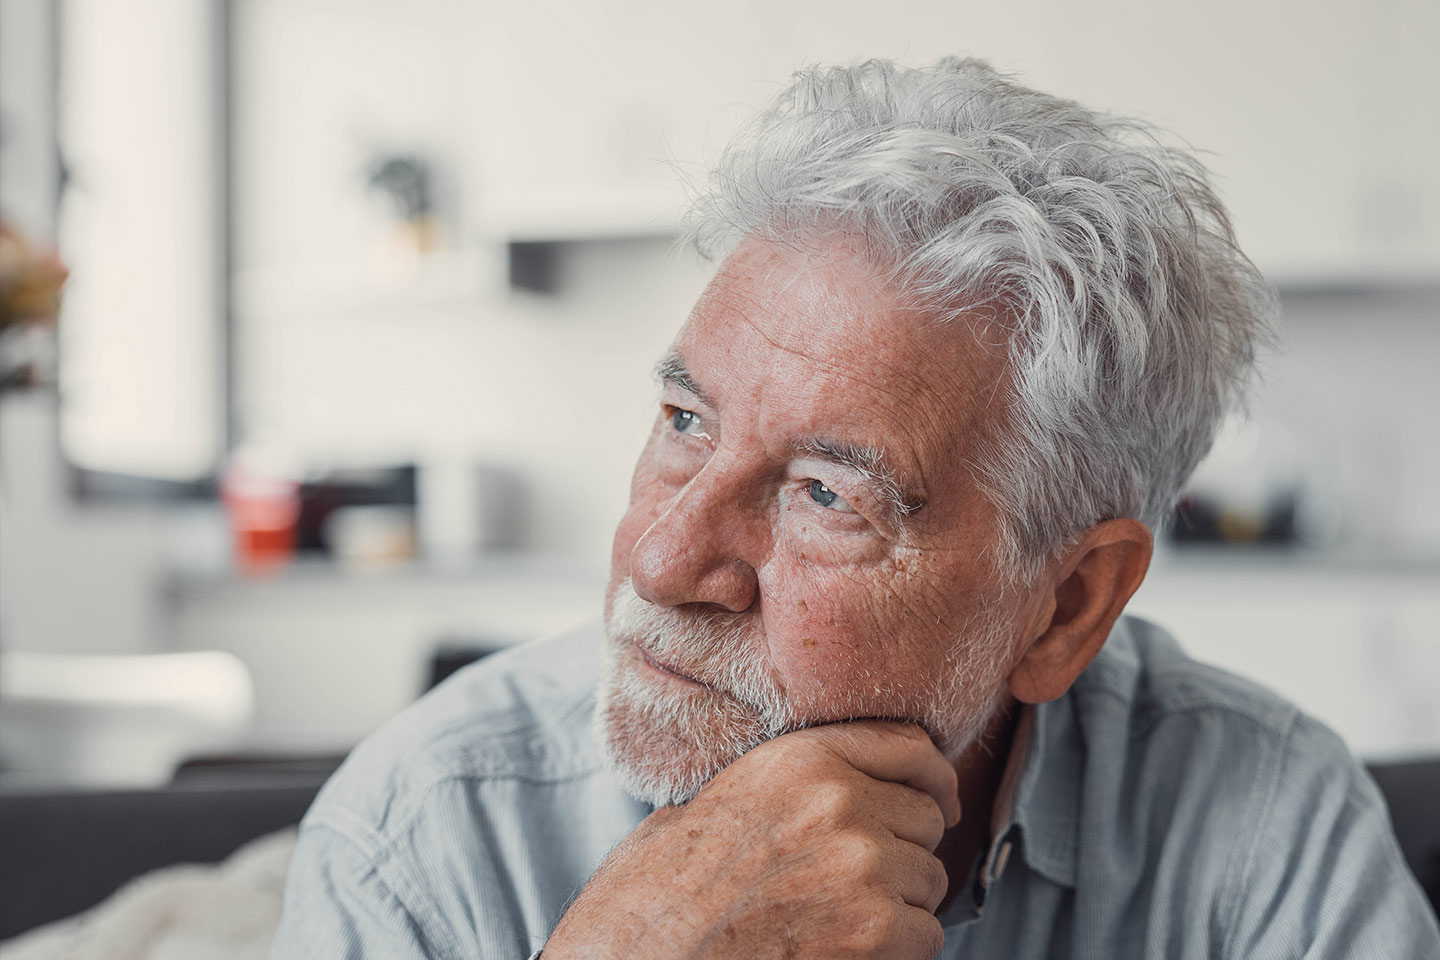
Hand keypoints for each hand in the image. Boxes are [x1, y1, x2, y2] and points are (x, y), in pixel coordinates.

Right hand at [543, 720, 959, 959]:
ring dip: (901, 904)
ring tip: (841, 920)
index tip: (941, 800)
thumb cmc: (654, 897)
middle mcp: (840, 801)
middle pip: (927, 819)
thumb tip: (823, 788)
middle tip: (865, 880)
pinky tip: (846, 952)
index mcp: (798, 758)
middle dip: (906, 850)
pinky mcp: (875, 932)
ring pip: (930, 880)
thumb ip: (777, 785)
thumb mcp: (705, 805)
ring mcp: (863, 866)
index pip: (910, 747)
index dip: (934, 778)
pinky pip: (926, 935)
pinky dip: (899, 951)